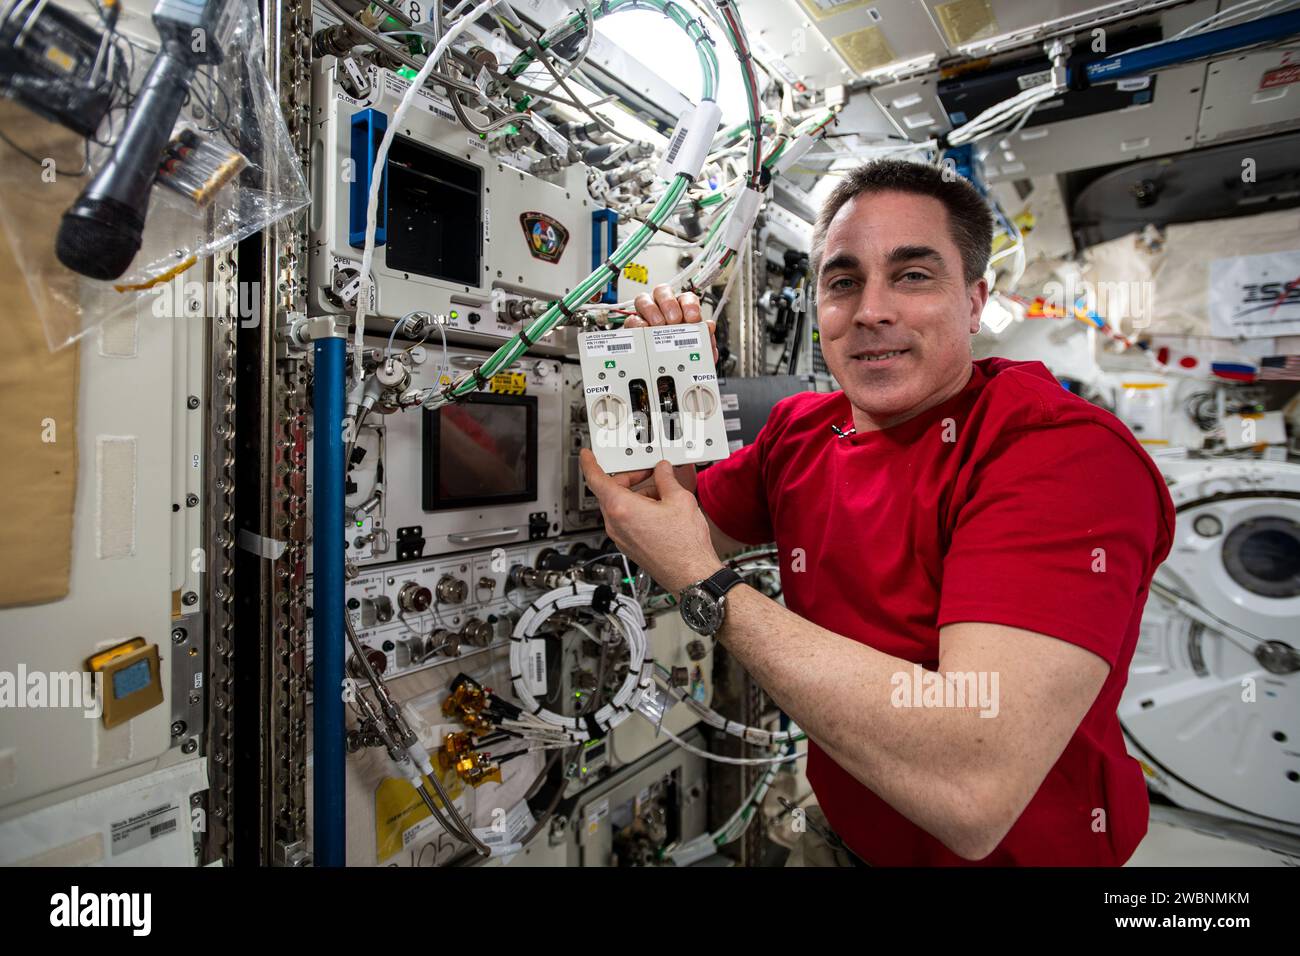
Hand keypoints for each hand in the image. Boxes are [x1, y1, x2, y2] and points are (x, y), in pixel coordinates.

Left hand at [579, 448, 721, 593]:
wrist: (690, 574)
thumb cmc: (684, 546)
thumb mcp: (679, 500)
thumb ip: (666, 479)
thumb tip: (662, 470)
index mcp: (621, 508)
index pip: (596, 479)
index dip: (590, 464)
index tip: (587, 456)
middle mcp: (616, 524)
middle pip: (611, 492)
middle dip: (628, 479)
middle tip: (646, 471)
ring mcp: (621, 537)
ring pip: (620, 506)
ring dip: (636, 495)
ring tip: (662, 494)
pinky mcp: (629, 545)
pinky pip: (626, 520)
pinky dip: (638, 509)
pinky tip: (660, 509)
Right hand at [625, 284, 718, 364]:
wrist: (668, 366)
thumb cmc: (682, 350)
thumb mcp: (697, 347)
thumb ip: (705, 338)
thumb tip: (709, 327)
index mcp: (682, 309)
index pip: (686, 297)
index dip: (689, 305)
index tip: (692, 317)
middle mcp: (663, 307)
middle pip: (662, 291)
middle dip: (669, 304)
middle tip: (674, 320)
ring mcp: (647, 314)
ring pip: (643, 299)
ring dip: (652, 311)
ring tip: (659, 325)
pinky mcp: (634, 325)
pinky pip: (632, 318)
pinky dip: (638, 324)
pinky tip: (645, 331)